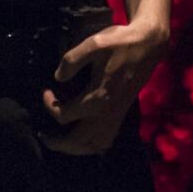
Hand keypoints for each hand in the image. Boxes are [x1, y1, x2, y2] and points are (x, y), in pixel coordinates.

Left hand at [40, 21, 167, 154]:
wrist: (148, 45)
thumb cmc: (120, 43)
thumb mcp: (94, 44)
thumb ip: (72, 60)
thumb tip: (58, 77)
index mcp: (97, 98)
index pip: (64, 115)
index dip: (49, 105)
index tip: (46, 90)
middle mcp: (106, 113)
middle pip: (77, 141)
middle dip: (57, 142)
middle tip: (43, 134)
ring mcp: (116, 116)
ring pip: (93, 146)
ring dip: (75, 148)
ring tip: (61, 141)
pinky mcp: (121, 114)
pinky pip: (106, 140)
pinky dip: (92, 145)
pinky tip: (84, 138)